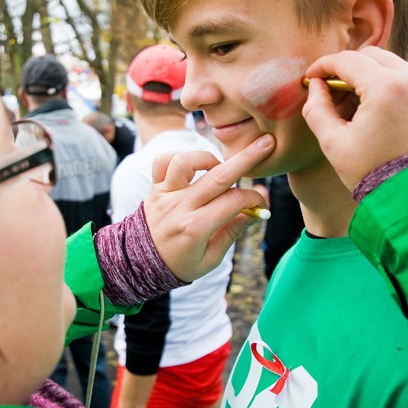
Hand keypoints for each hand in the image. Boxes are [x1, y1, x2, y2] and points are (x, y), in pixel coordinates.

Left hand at [142, 134, 274, 281]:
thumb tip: (256, 213)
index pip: (233, 202)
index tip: (261, 203)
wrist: (141, 264)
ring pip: (185, 162)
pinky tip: (194, 166)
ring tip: (219, 167)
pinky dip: (178, 157)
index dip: (254, 198)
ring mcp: (165, 195)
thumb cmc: (180, 264)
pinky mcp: (155, 188)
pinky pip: (162, 162)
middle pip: (218, 176)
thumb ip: (232, 233)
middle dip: (246, 159)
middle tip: (266, 143)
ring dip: (208, 158)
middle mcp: (180, 207)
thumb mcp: (210, 259)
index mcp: (196, 228)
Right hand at [302, 47, 407, 192]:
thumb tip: (316, 86)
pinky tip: (372, 107)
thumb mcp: (334, 143)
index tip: (310, 79)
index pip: (347, 60)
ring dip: (366, 75)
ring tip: (351, 103)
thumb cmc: (373, 172)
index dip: (323, 66)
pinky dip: (386, 83)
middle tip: (329, 90)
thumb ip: (317, 109)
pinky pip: (406, 76)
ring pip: (389, 63)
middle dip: (345, 68)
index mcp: (387, 88)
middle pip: (370, 55)